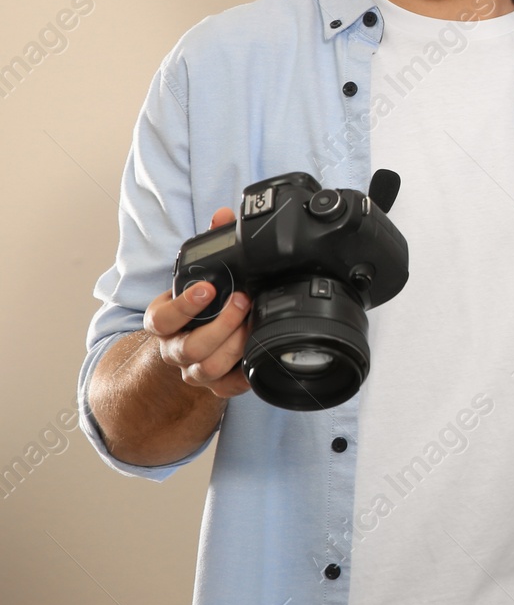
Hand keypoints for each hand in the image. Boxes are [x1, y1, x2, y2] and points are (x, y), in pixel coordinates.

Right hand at [144, 207, 252, 398]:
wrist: (189, 343)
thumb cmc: (196, 306)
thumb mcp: (197, 276)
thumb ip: (210, 245)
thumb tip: (223, 215)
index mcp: (163, 322)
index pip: (162, 318)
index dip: (183, 305)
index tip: (206, 288)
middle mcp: (174, 349)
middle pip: (190, 348)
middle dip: (221, 325)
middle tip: (244, 302)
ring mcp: (192, 370)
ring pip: (208, 369)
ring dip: (235, 346)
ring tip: (254, 323)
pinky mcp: (214, 386)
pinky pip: (228, 389)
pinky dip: (246, 374)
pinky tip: (260, 352)